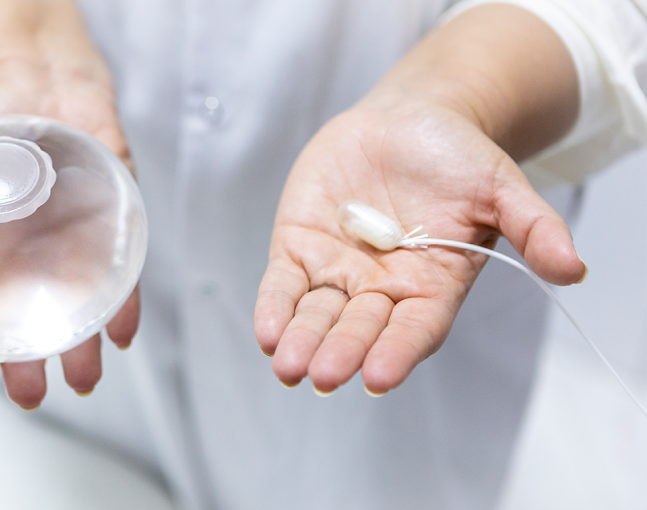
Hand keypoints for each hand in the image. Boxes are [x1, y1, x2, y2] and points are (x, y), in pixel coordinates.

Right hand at [0, 58, 139, 408]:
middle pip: (35, 323)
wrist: (37, 80)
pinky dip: (125, 301)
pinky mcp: (112, 220)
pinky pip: (123, 270)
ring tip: (82, 381)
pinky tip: (121, 332)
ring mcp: (74, 243)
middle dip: (31, 365)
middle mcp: (34, 259)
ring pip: (82, 307)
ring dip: (83, 348)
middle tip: (30, 397)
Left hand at [254, 94, 585, 395]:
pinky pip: (283, 284)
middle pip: (359, 328)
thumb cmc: (457, 156)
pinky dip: (274, 307)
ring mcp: (337, 270)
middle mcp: (380, 287)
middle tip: (323, 376)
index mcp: (430, 285)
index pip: (413, 329)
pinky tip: (267, 333)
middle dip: (341, 351)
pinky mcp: (299, 246)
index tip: (379, 376)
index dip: (397, 351)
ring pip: (316, 314)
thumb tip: (574, 269)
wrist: (407, 119)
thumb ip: (532, 226)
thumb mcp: (501, 185)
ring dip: (301, 341)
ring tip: (287, 367)